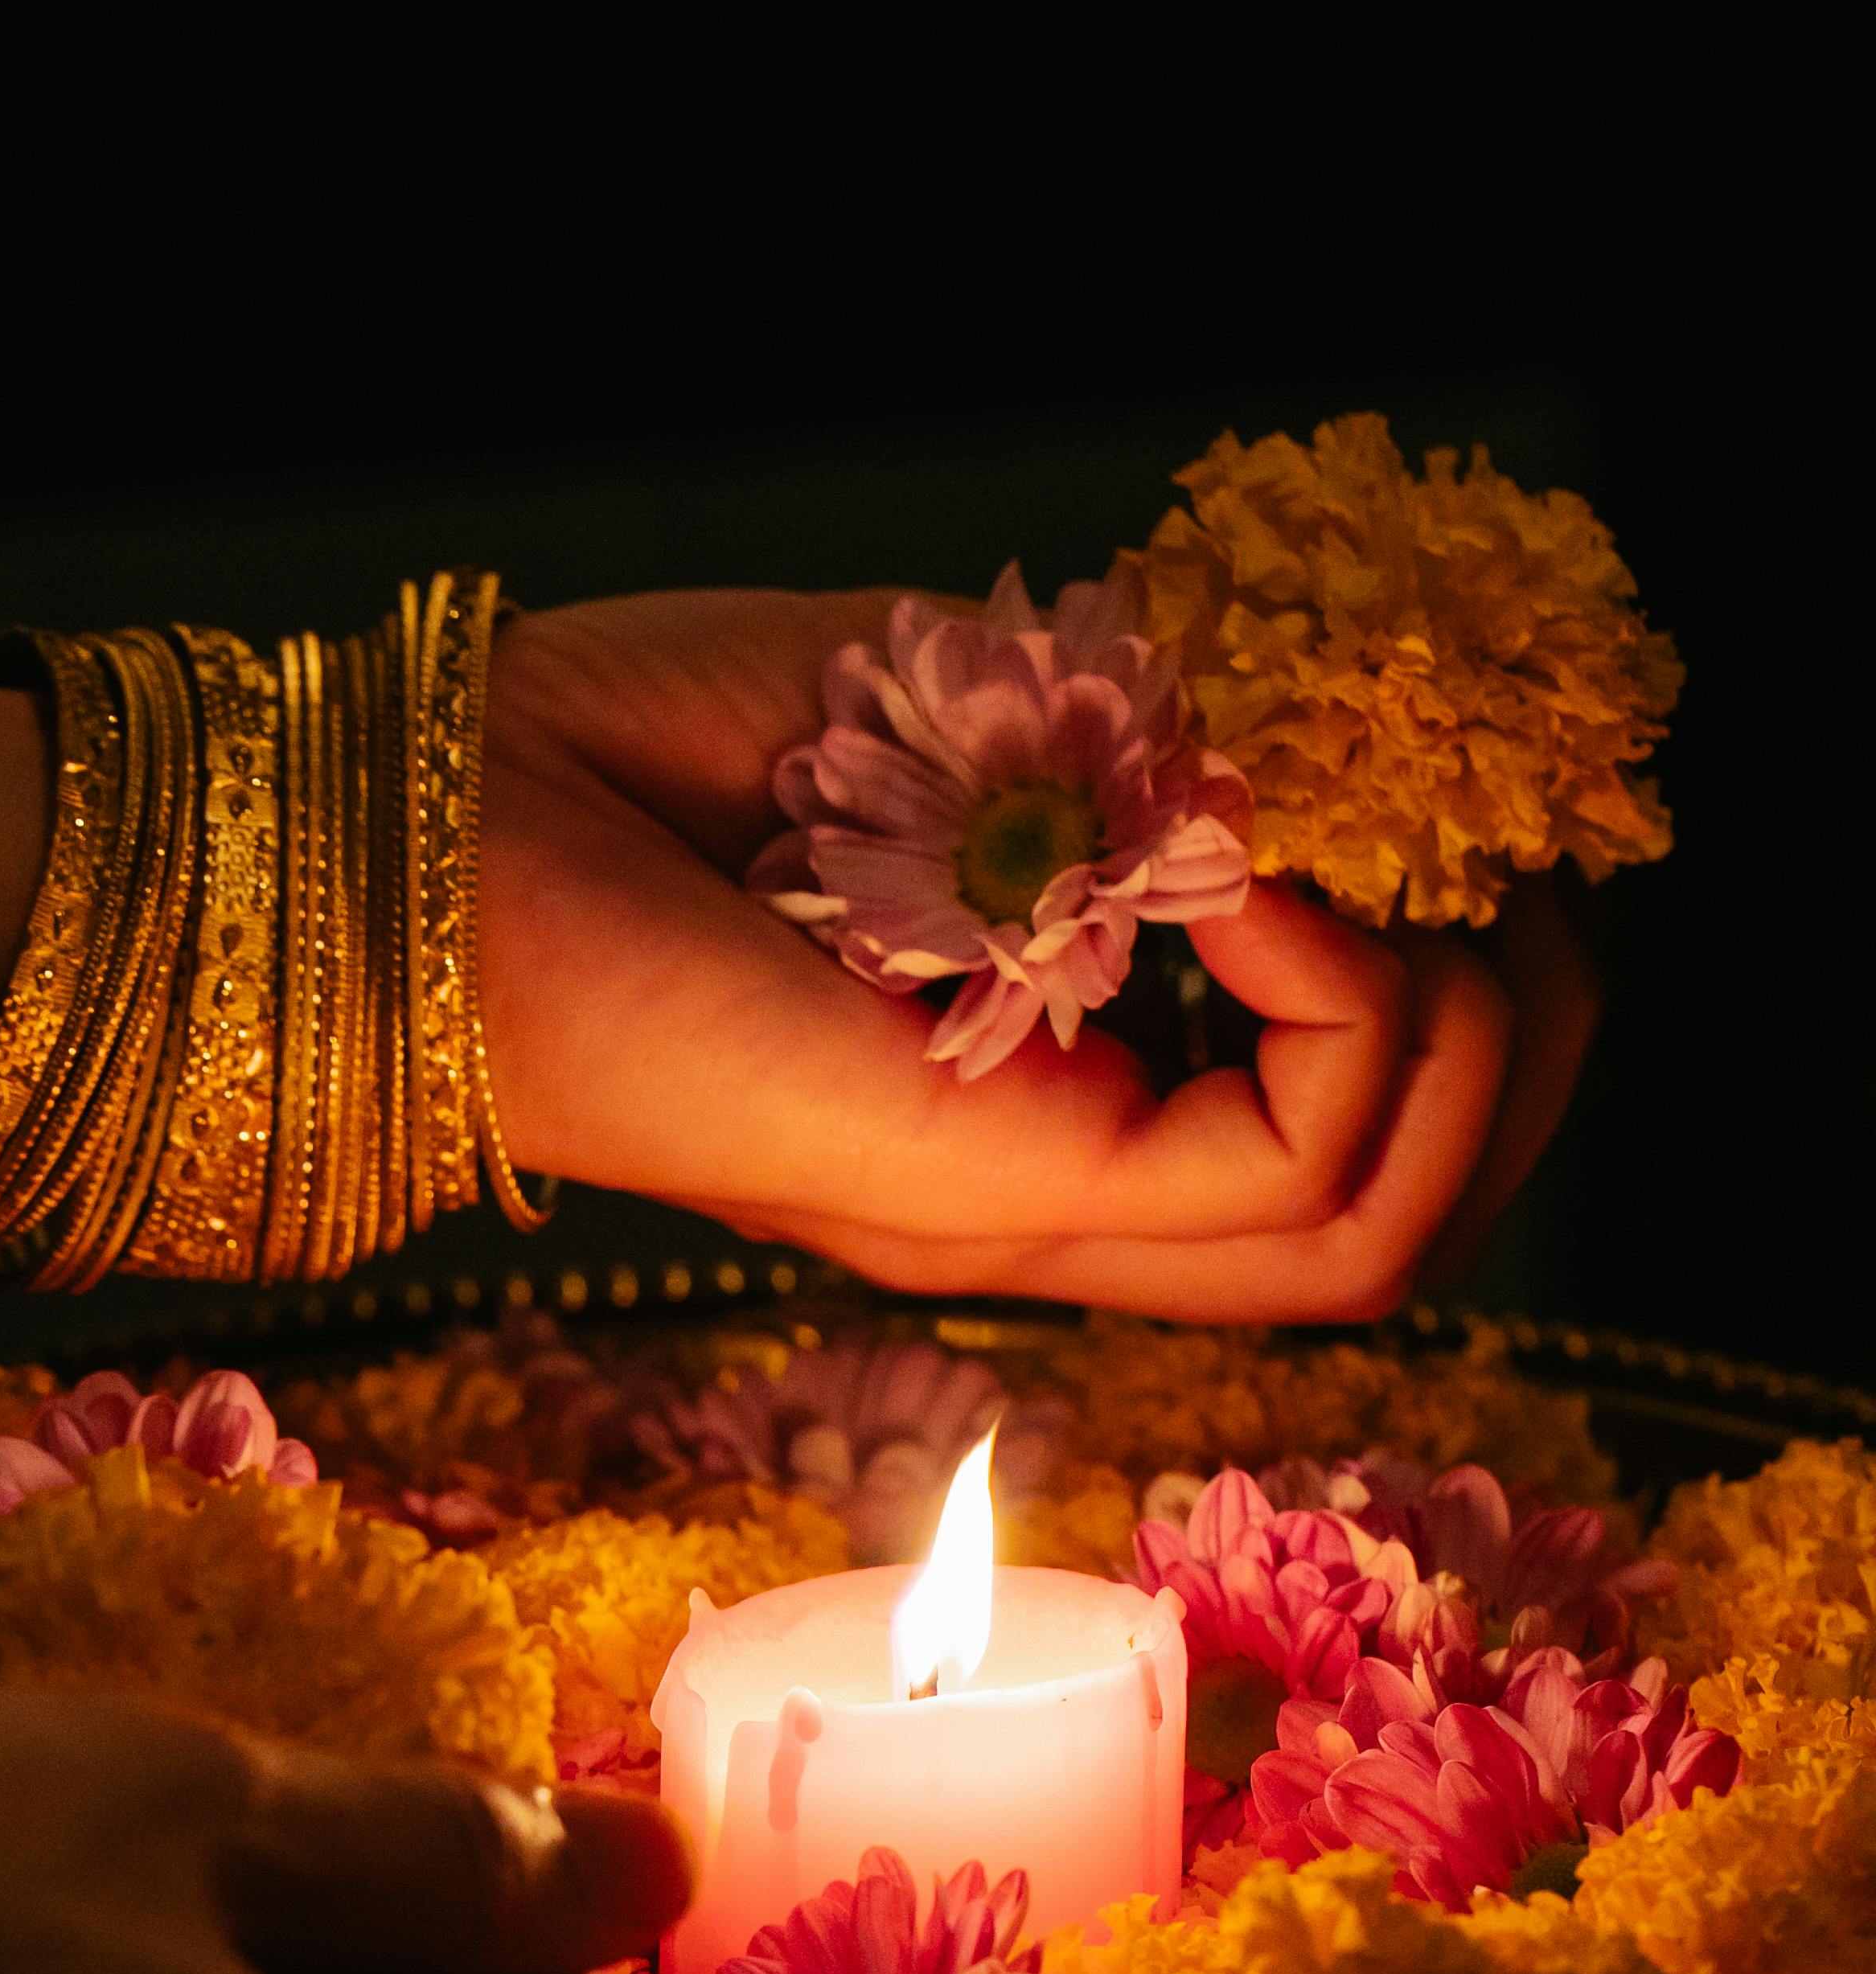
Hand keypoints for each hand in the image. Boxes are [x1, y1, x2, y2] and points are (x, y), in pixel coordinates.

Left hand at [482, 589, 1598, 1319]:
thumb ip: (1152, 782)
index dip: (1467, 1005)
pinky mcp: (1002, 1183)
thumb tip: (1340, 789)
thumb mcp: (975, 743)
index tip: (1433, 833)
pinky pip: (1295, 1161)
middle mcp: (1060, 1185)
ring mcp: (1036, 1204)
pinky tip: (1256, 869)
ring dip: (1464, 1035)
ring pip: (1382, 1231)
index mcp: (1049, 1095)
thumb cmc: (664, 763)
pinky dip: (1350, 998)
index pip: (1346, 1143)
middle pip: (1405, 1223)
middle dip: (1520, 1046)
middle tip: (1487, 885)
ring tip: (1376, 877)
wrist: (453, 838)